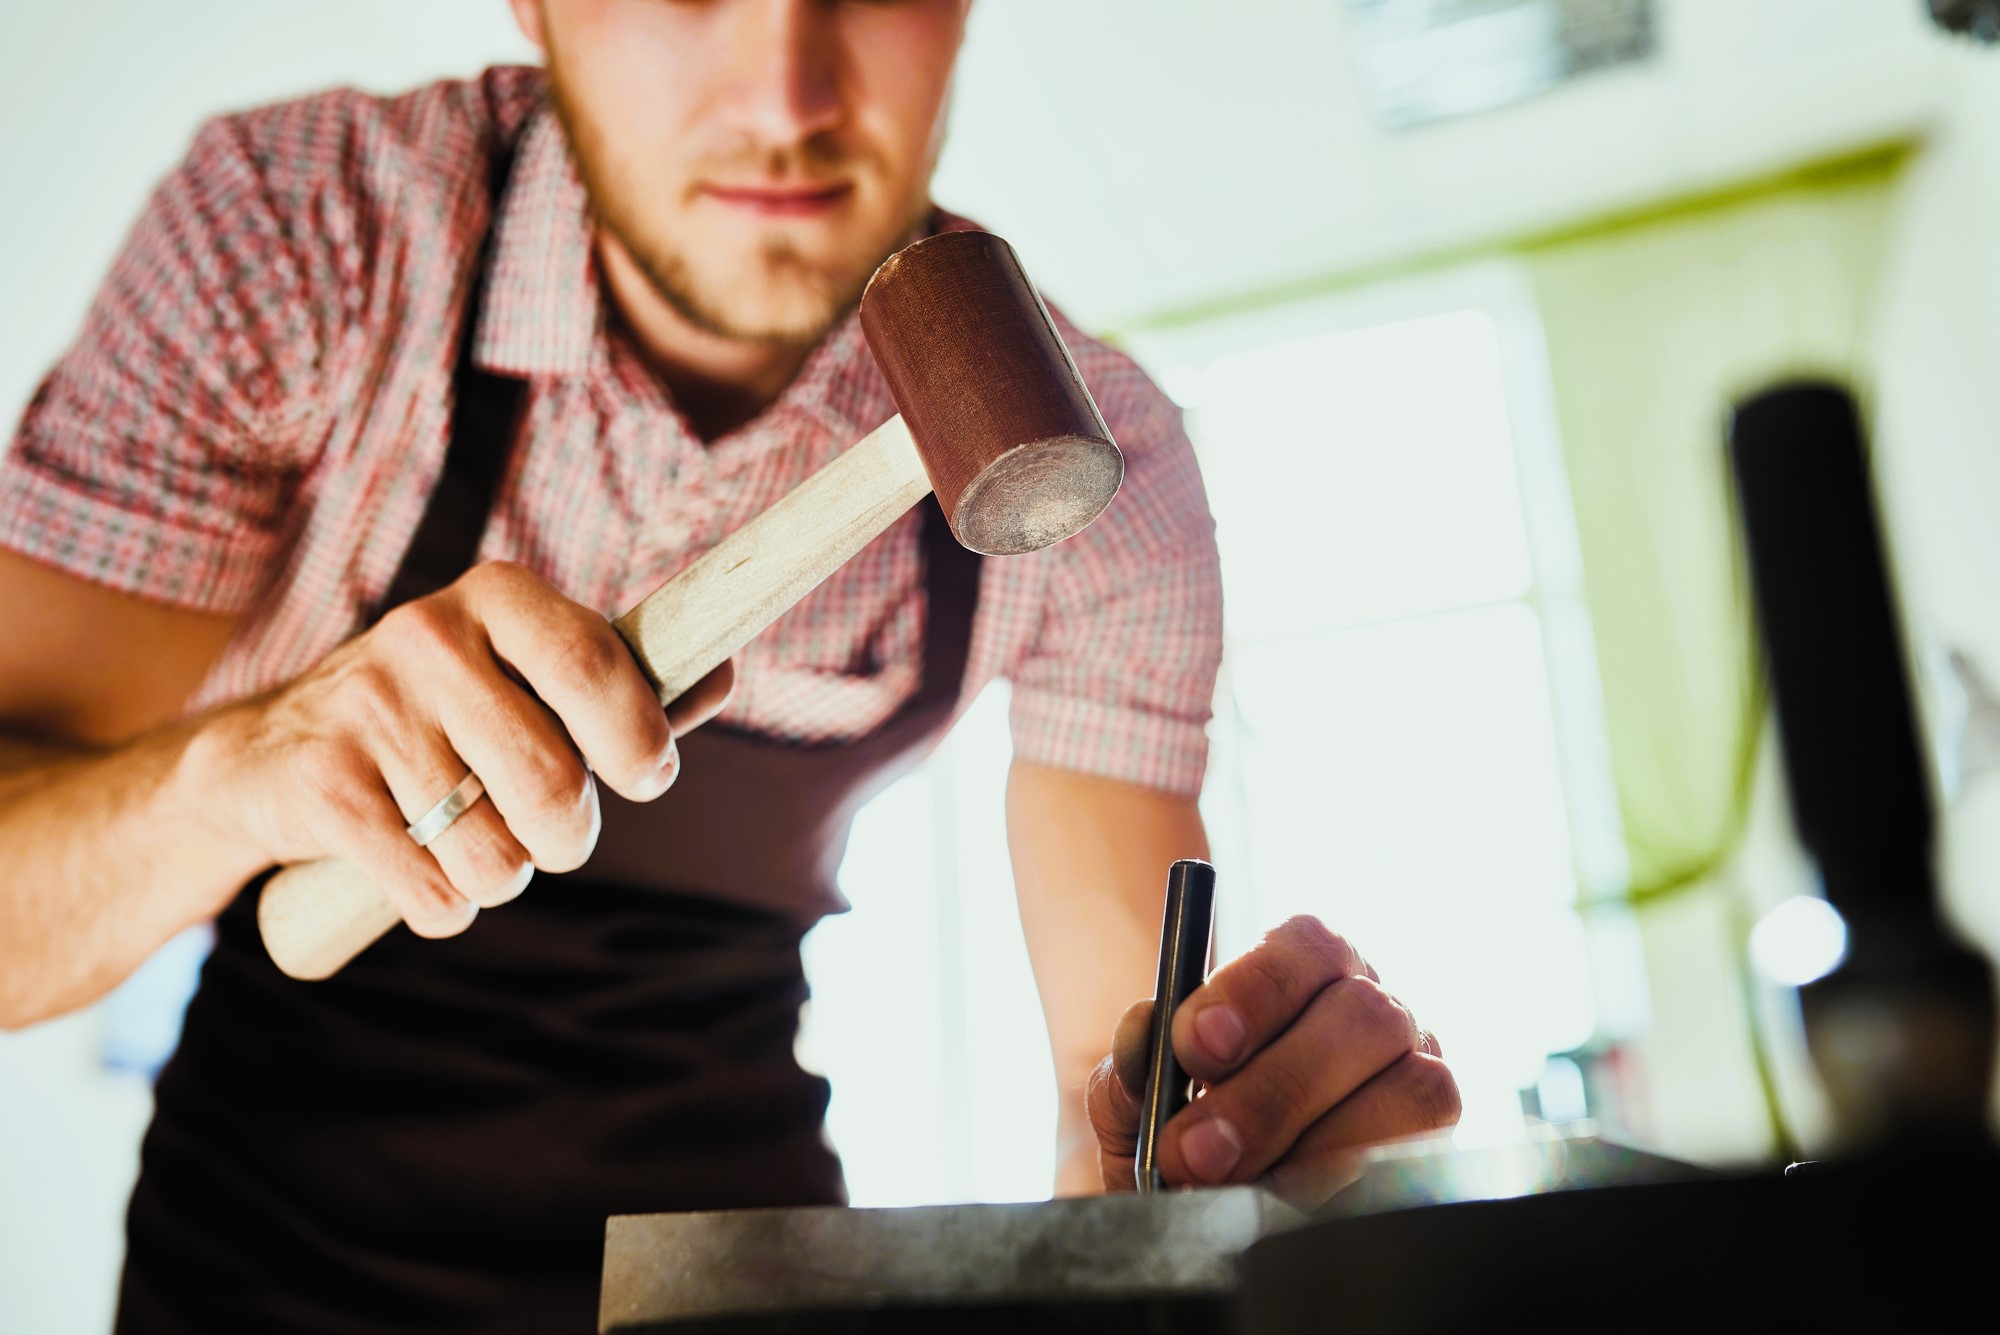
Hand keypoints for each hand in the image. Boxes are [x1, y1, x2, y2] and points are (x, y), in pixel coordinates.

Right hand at [191, 561, 733, 935]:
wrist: (268, 756)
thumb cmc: (441, 717)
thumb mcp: (522, 677)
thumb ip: (622, 683)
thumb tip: (722, 672)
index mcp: (494, 596)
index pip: (592, 664)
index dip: (639, 738)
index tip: (648, 776)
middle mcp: (426, 637)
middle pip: (554, 781)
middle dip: (573, 836)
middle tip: (559, 837)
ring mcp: (367, 709)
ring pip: (497, 854)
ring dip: (505, 878)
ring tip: (478, 845)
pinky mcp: (321, 787)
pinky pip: (435, 891)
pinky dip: (448, 906)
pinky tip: (425, 870)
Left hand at [1085, 915, 1459, 1207]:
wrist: (1203, 1216)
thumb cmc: (1180, 1136)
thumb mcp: (1139, 1099)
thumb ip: (1135, 1062)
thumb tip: (1144, 1034)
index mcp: (1307, 970)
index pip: (1306, 946)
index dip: (1256, 989)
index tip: (1196, 1044)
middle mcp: (1378, 1011)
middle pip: (1363, 1017)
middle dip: (1274, 1091)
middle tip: (1196, 1152)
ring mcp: (1420, 1078)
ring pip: (1412, 1088)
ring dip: (1319, 1147)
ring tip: (1238, 1190)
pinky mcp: (1442, 1152)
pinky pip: (1422, 1164)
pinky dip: (1351, 1190)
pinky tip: (1289, 1208)